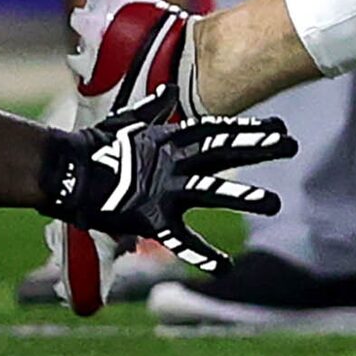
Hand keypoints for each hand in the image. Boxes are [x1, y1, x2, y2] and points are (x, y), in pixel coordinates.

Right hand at [44, 113, 293, 274]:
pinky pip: (181, 240)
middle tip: (291, 144)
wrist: (64, 170)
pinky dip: (203, 255)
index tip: (278, 128)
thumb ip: (154, 107)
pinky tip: (226, 267)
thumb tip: (169, 87)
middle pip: (223, 150)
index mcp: (168, 139)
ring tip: (274, 201)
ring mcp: (163, 188)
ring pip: (211, 191)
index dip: (248, 130)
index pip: (216, 131)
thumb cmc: (94, 146)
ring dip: (243, 196)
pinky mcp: (150, 216)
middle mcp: (172, 161)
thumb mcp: (128, 121)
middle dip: (258, 148)